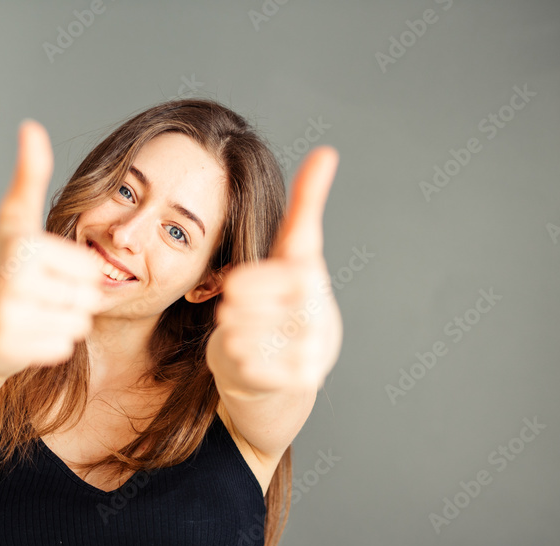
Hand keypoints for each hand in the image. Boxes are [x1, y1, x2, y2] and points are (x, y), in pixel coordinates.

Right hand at [0, 120, 105, 378]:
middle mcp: (12, 280)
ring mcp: (7, 317)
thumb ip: (29, 176)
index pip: (91, 270)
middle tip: (37, 294)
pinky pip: (62, 348)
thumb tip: (31, 126)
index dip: (75, 272)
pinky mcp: (7, 349)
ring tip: (31, 312)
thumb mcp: (14, 220)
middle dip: (71, 299)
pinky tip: (25, 333)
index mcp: (22, 245)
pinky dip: (49, 344)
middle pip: (89, 299)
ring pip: (79, 325)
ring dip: (63, 322)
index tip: (43, 268)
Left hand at [207, 146, 342, 393]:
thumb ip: (306, 203)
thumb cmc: (281, 297)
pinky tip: (247, 352)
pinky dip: (238, 357)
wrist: (284, 362)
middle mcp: (321, 315)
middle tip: (238, 308)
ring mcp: (314, 350)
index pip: (281, 275)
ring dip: (233, 331)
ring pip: (244, 335)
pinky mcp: (301, 380)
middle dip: (235, 307)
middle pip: (249, 306)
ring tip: (244, 328)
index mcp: (315, 279)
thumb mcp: (293, 249)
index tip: (233, 284)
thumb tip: (326, 152)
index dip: (250, 282)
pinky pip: (247, 363)